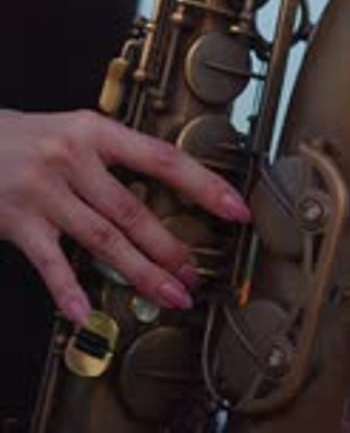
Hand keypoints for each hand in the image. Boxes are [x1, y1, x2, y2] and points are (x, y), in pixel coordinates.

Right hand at [0, 109, 249, 323]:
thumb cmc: (28, 136)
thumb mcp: (75, 129)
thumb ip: (114, 154)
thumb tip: (168, 182)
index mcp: (94, 131)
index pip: (161, 158)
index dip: (202, 184)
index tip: (234, 207)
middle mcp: (72, 158)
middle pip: (132, 210)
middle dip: (170, 247)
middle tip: (196, 274)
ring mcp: (44, 191)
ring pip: (102, 239)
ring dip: (142, 272)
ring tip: (171, 294)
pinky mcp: (17, 221)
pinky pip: (49, 261)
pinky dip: (69, 289)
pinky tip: (86, 313)